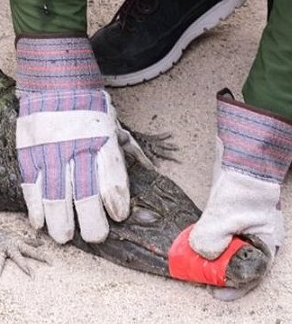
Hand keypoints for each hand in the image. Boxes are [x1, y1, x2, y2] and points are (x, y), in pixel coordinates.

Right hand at [15, 37, 148, 243]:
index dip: (115, 200)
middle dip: (88, 221)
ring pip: (53, 194)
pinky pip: (29, 184)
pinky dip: (34, 206)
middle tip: (93, 236)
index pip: (110, 175)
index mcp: (100, 137)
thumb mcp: (113, 123)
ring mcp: (47, 148)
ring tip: (63, 236)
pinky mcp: (26, 149)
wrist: (54, 80)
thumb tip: (144, 174)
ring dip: (58, 220)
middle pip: (82, 192)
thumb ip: (124, 150)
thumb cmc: (88, 105)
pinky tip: (39, 221)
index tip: (117, 216)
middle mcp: (74, 144)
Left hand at [186, 89, 291, 298]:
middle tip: (196, 276)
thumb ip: (212, 237)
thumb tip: (201, 253)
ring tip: (190, 261)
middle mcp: (254, 240)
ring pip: (225, 252)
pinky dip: (205, 241)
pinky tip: (191, 242)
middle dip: (216, 273)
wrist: (241, 160)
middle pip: (236, 266)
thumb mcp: (225, 215)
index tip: (214, 293)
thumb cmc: (243, 187)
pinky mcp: (228, 219)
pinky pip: (217, 237)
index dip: (233, 286)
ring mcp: (241, 229)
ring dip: (208, 257)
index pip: (251, 275)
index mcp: (265, 244)